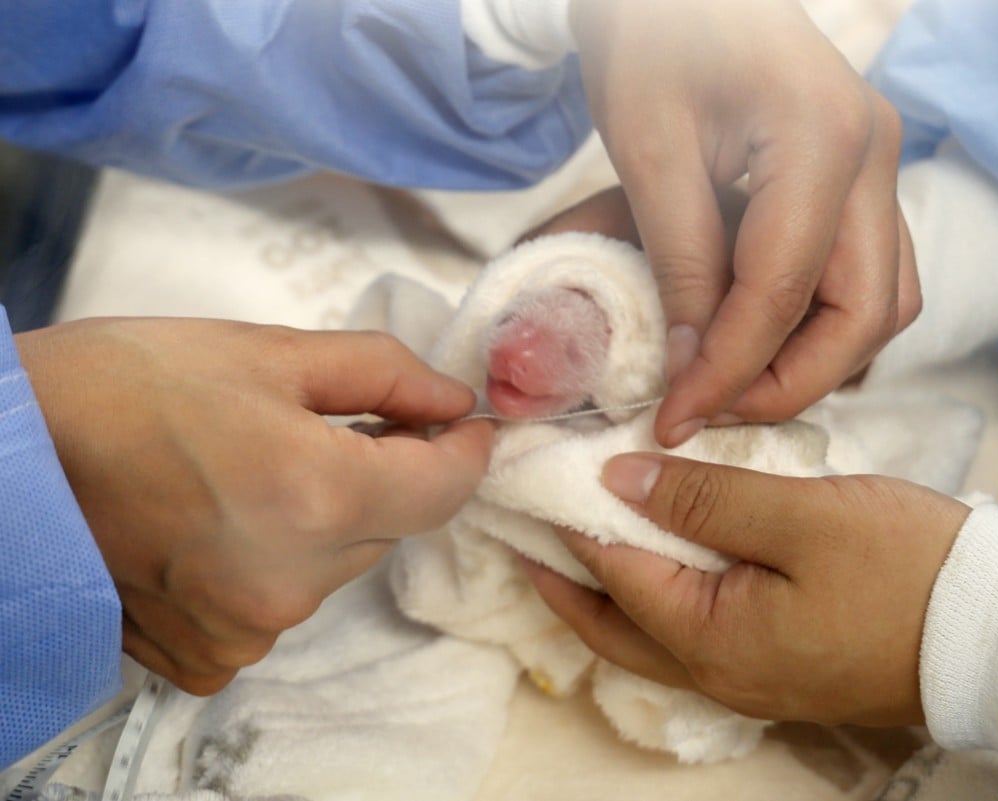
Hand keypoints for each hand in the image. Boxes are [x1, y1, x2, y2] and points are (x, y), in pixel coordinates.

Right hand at [16, 318, 492, 694]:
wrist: (4, 462)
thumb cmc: (123, 387)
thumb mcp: (266, 351)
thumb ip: (381, 376)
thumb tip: (452, 403)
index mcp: (315, 496)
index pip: (442, 490)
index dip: (465, 452)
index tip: (463, 425)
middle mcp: (291, 583)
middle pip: (388, 528)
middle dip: (379, 477)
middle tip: (328, 427)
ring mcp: (247, 631)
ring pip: (336, 568)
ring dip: (323, 522)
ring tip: (248, 470)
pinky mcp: (208, 658)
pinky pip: (279, 608)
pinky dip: (272, 567)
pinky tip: (218, 523)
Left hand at [522, 453, 968, 725]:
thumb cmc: (905, 568)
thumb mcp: (802, 518)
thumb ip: (704, 500)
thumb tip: (618, 478)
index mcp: (712, 638)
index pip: (614, 573)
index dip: (570, 521)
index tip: (533, 478)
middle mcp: (719, 672)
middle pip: (614, 626)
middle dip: (564, 579)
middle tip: (524, 532)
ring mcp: (752, 677)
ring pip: (652, 634)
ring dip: (610, 590)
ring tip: (580, 541)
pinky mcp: (781, 665)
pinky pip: (694, 634)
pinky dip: (660, 597)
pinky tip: (665, 561)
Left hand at [570, 0, 918, 445]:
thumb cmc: (652, 33)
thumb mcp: (648, 149)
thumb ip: (681, 263)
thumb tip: (695, 367)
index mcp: (825, 138)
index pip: (787, 293)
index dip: (729, 370)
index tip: (677, 419)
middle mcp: (875, 153)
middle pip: (867, 312)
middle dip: (791, 381)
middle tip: (713, 412)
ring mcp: (877, 161)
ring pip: (884, 300)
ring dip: (818, 358)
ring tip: (734, 383)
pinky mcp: (860, 172)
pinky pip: (869, 270)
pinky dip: (824, 320)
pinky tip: (762, 336)